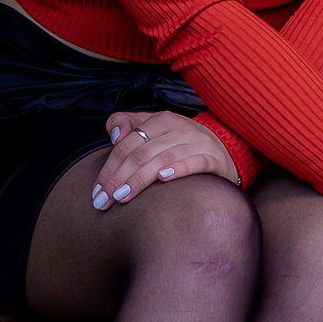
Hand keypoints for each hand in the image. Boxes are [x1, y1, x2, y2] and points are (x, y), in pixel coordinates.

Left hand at [90, 109, 239, 210]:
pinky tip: (163, 179)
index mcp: (162, 120)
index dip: (109, 168)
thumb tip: (114, 136)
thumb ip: (129, 126)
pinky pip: (194, 162)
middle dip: (119, 179)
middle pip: (141, 153)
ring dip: (140, 179)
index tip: (97, 192)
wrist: (225, 152)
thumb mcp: (156, 131)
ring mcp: (198, 142)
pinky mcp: (213, 158)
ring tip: (123, 197)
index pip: (127, 144)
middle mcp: (180, 128)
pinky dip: (178, 169)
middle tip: (104, 201)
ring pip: (162, 159)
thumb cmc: (181, 146)